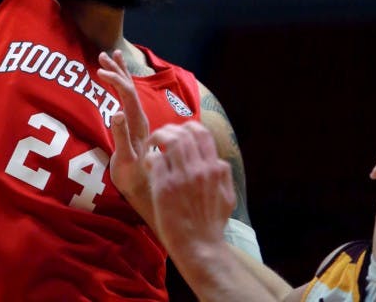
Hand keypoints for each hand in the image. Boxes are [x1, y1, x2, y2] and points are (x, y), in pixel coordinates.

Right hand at [97, 50, 154, 226]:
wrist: (144, 188)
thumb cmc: (133, 177)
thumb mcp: (125, 160)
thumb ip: (121, 136)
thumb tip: (115, 112)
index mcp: (138, 122)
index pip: (128, 93)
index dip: (115, 79)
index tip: (98, 72)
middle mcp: (140, 117)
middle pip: (130, 86)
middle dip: (116, 70)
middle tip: (101, 55)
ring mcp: (138, 119)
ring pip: (130, 89)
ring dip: (120, 72)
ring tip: (110, 55)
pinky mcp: (134, 123)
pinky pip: (128, 97)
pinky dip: (121, 83)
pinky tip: (117, 78)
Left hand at [145, 121, 235, 258]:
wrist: (199, 248)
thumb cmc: (211, 226)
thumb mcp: (227, 198)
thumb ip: (224, 175)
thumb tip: (217, 161)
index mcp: (215, 169)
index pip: (202, 133)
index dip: (188, 127)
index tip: (179, 133)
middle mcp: (199, 169)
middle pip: (183, 132)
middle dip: (169, 130)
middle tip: (160, 137)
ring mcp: (181, 177)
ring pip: (168, 140)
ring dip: (156, 138)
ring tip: (151, 145)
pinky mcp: (164, 187)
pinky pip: (154, 160)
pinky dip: (149, 158)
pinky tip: (148, 165)